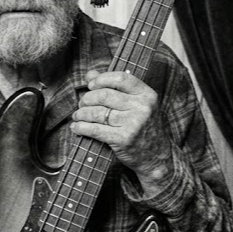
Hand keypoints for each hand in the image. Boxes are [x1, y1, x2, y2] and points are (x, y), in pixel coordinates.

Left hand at [70, 70, 172, 195]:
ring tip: (77, 116)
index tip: (91, 85)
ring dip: (81, 113)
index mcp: (146, 94)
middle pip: (104, 95)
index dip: (101, 79)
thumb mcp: (136, 104)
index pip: (120, 78)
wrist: (156, 157)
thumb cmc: (143, 127)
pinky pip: (95, 129)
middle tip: (81, 104)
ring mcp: (133, 123)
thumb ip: (114, 87)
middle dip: (87, 98)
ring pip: (97, 112)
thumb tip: (90, 74)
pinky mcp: (123, 138)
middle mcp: (142, 107)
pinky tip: (76, 127)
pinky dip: (81, 127)